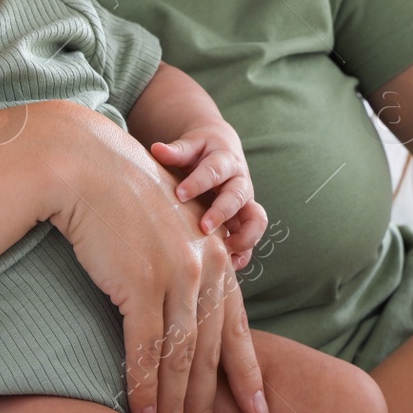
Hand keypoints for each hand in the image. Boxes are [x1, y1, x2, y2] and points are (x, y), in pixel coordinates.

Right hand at [44, 106, 267, 412]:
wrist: (87, 165)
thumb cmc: (121, 194)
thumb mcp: (168, 225)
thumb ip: (184, 260)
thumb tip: (182, 304)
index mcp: (213, 254)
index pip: (235, 324)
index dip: (246, 371)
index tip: (258, 408)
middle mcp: (203, 266)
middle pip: (210, 350)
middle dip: (210, 404)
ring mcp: (174, 275)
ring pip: (181, 357)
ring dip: (177, 407)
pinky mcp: (139, 283)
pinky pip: (145, 349)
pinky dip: (146, 388)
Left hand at [149, 123, 268, 270]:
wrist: (222, 149)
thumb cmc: (201, 150)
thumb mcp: (191, 144)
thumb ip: (176, 151)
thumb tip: (156, 149)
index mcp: (225, 160)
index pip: (214, 170)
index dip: (198, 183)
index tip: (179, 194)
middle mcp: (240, 182)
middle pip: (238, 196)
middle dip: (222, 212)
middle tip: (203, 227)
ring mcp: (245, 202)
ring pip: (256, 219)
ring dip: (243, 236)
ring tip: (223, 250)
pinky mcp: (245, 219)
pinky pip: (252, 238)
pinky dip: (244, 253)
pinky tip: (229, 267)